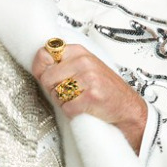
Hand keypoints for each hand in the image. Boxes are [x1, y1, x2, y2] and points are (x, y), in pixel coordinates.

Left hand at [32, 44, 146, 152]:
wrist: (128, 109)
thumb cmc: (104, 90)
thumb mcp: (85, 69)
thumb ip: (63, 64)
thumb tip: (38, 63)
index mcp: (79, 52)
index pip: (44, 54)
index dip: (42, 70)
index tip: (51, 78)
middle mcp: (83, 62)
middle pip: (46, 78)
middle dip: (54, 90)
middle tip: (71, 94)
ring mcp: (88, 78)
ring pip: (55, 94)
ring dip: (64, 103)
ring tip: (80, 100)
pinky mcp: (91, 96)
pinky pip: (66, 108)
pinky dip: (72, 114)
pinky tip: (85, 109)